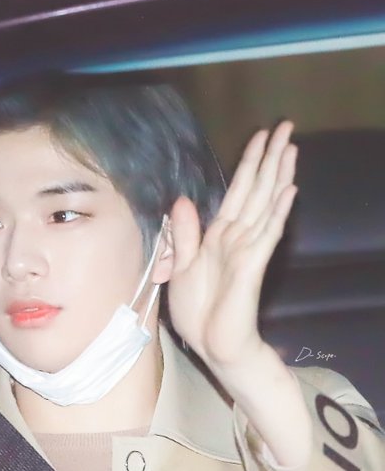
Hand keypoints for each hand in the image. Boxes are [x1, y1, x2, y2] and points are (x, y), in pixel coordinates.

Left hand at [167, 121, 297, 373]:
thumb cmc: (198, 311)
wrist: (212, 344)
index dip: (249, 163)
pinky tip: (289, 190)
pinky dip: (278, 211)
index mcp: (218, 235)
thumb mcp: (180, 268)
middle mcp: (236, 236)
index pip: (237, 191)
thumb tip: (183, 199)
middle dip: (270, 158)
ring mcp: (248, 249)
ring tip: (291, 147)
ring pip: (266, 203)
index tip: (259, 136)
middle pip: (257, 189)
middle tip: (286, 126)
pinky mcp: (253, 265)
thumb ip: (184, 235)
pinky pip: (267, 233)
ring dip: (279, 175)